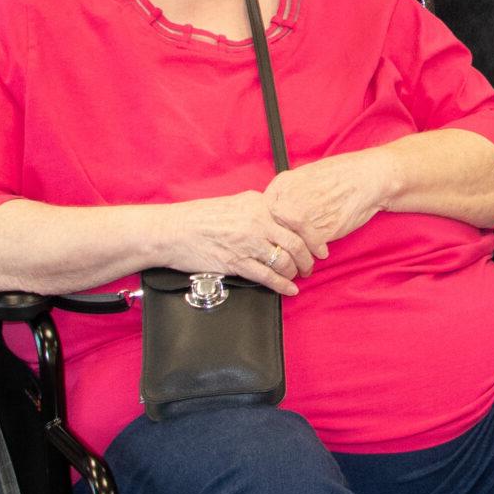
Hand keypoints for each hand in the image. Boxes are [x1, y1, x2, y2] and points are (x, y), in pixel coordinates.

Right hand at [163, 189, 313, 294]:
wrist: (173, 231)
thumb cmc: (200, 218)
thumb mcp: (235, 203)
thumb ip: (259, 210)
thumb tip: (278, 219)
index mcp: (258, 204)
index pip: (298, 219)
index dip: (314, 237)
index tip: (320, 248)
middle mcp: (257, 222)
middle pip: (295, 243)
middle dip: (308, 259)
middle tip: (311, 267)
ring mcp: (247, 243)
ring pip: (284, 261)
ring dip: (294, 273)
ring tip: (298, 278)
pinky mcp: (237, 263)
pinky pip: (267, 277)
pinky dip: (282, 285)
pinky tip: (288, 290)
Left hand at [264, 154, 386, 258]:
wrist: (366, 178)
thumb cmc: (340, 175)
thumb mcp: (305, 174)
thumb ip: (287, 192)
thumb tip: (274, 210)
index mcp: (282, 185)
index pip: (263, 214)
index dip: (269, 229)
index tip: (275, 239)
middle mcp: (287, 201)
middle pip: (273, 232)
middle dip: (280, 248)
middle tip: (285, 259)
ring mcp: (302, 217)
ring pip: (290, 244)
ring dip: (297, 257)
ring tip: (303, 263)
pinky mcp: (318, 231)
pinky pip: (309, 248)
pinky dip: (316, 253)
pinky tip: (322, 252)